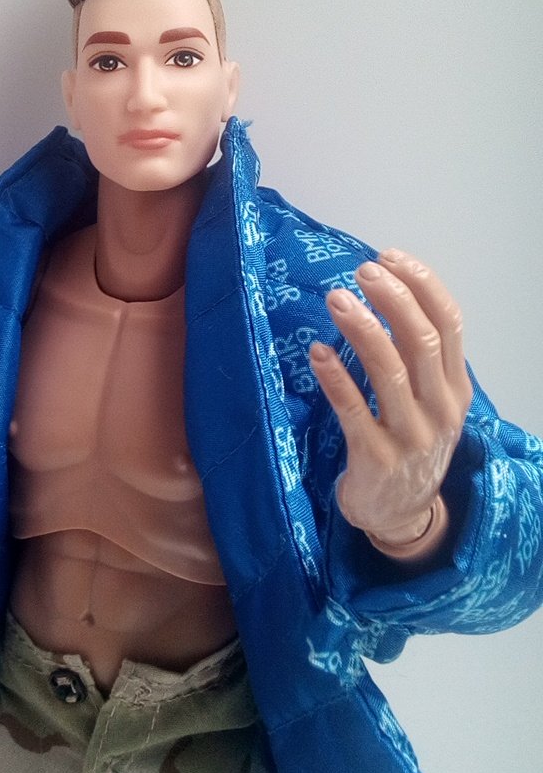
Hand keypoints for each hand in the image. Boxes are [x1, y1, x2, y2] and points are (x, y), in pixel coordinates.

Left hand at [309, 249, 472, 557]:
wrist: (401, 515)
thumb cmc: (409, 443)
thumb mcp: (429, 401)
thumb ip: (417, 357)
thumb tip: (387, 291)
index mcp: (455, 388)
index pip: (449, 323)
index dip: (422, 285)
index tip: (389, 256)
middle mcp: (440, 409)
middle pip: (421, 340)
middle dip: (392, 298)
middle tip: (361, 271)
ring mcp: (411, 435)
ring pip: (389, 370)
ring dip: (361, 328)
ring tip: (336, 298)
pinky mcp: (376, 458)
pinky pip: (354, 410)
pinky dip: (335, 377)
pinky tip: (318, 352)